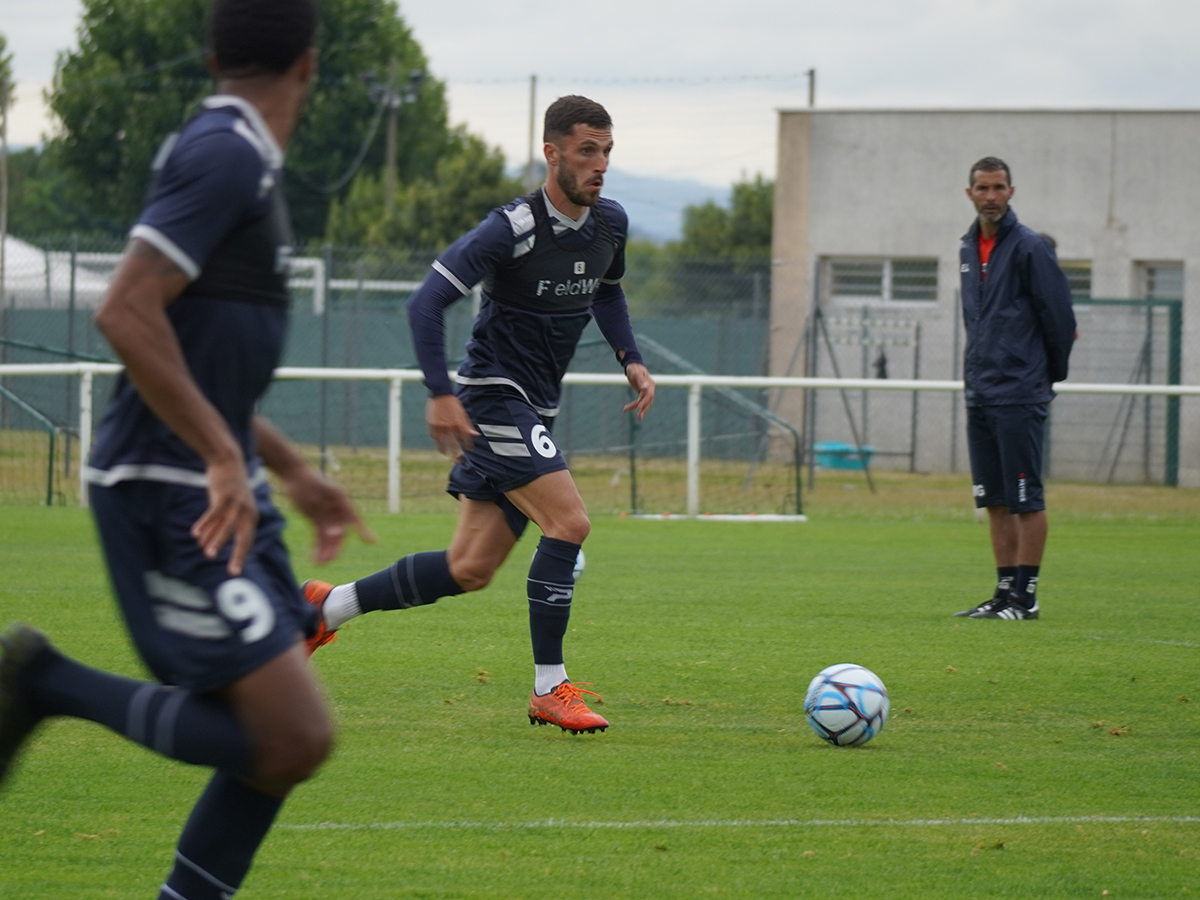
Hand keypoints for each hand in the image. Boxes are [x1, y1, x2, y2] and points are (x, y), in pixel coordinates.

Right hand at [191, 453, 257, 575]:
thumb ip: (219, 525)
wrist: (229, 461)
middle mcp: (248, 512)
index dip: (241, 555)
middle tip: (232, 572)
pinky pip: (213, 513)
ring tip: (208, 555)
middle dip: (237, 555)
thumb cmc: (228, 487)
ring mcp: (237, 503)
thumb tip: (206, 543)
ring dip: (217, 541)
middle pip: (243, 537)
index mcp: (251, 516)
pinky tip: (194, 534)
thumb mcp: (228, 507)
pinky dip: (204, 524)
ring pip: (226, 527)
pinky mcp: (224, 496)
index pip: (248, 540)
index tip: (234, 571)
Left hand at [280, 467, 375, 563]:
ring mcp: (326, 515)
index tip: (371, 541)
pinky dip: (317, 546)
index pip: (354, 519)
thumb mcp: (318, 495)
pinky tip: (314, 557)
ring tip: (319, 564)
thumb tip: (336, 533)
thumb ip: (327, 514)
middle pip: (339, 533)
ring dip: (325, 551)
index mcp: (341, 501)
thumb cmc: (307, 480)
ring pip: (328, 537)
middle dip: (334, 548)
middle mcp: (336, 510)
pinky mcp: (315, 519)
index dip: (364, 530)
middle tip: (327, 561)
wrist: (292, 475)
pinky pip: (318, 536)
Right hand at [426, 394, 478, 460]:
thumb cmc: (454, 404)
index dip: (467, 446)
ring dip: (443, 450)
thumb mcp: (463, 413)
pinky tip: (438, 441)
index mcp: (459, 424)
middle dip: (455, 455)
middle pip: (453, 445)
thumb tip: (476, 435)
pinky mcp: (432, 424)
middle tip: (457, 461)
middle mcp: (450, 427)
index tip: (468, 450)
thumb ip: (468, 426)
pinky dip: (436, 439)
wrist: (441, 394)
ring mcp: (440, 426)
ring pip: (441, 443)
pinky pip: (434, 435)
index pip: (465, 439)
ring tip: (445, 453)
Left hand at [622, 363, 655, 419]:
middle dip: (644, 409)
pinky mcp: (642, 393)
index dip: (645, 402)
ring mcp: (646, 391)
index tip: (639, 408)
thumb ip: (641, 381)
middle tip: (639, 417)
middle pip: (648, 401)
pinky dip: (634, 405)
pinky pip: (640, 401)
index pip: (649, 395)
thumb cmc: (634, 369)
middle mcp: (650, 388)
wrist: (632, 365)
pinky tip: (626, 408)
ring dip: (640, 410)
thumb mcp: (636, 374)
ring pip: (645, 403)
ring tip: (637, 417)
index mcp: (650, 384)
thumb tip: (646, 388)